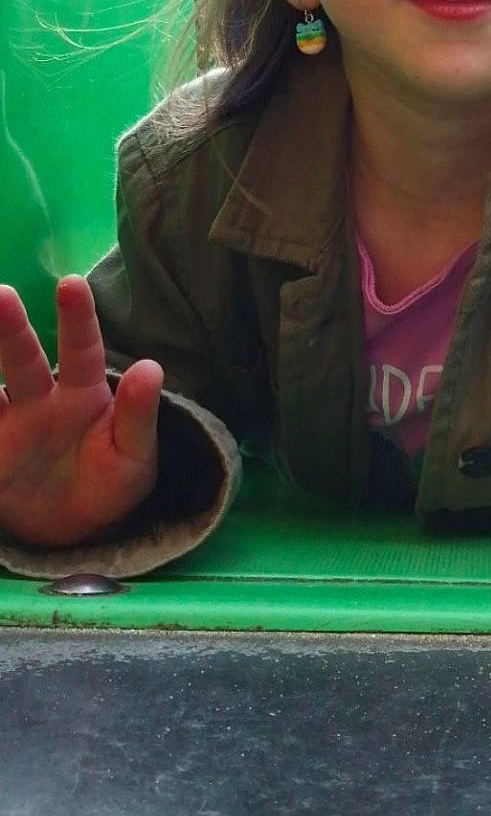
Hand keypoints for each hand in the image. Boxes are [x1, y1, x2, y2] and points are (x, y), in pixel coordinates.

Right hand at [0, 276, 162, 547]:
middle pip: (22, 358)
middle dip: (9, 327)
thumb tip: (151, 367)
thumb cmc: (110, 482)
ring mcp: (9, 424)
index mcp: (83, 393)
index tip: (72, 284)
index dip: (78, 317)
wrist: (75, 530)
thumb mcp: (134, 458)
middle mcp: (40, 399)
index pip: (82, 350)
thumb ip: (139, 416)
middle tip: (1, 295)